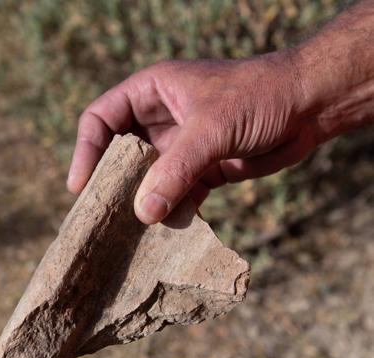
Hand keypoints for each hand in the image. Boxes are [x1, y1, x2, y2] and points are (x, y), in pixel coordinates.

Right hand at [67, 50, 317, 223]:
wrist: (310, 106)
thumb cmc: (259, 96)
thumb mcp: (211, 128)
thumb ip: (176, 170)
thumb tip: (144, 214)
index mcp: (151, 93)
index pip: (101, 119)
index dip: (86, 151)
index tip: (80, 186)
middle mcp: (159, 120)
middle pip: (119, 155)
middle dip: (111, 184)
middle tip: (100, 216)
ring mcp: (180, 147)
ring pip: (147, 180)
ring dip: (141, 203)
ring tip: (129, 233)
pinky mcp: (202, 170)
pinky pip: (175, 195)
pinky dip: (171, 213)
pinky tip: (167, 231)